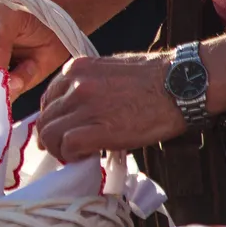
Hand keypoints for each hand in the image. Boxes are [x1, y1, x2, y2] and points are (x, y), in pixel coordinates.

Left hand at [36, 53, 186, 160]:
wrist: (180, 84)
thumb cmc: (154, 78)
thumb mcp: (110, 70)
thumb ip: (88, 85)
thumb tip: (78, 107)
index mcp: (77, 69)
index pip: (48, 99)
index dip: (52, 119)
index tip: (61, 130)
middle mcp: (75, 85)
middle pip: (45, 119)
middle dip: (51, 137)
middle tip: (65, 148)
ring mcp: (85, 106)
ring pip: (49, 134)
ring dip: (59, 149)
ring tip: (77, 154)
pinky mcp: (99, 128)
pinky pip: (67, 146)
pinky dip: (71, 155)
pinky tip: (86, 156)